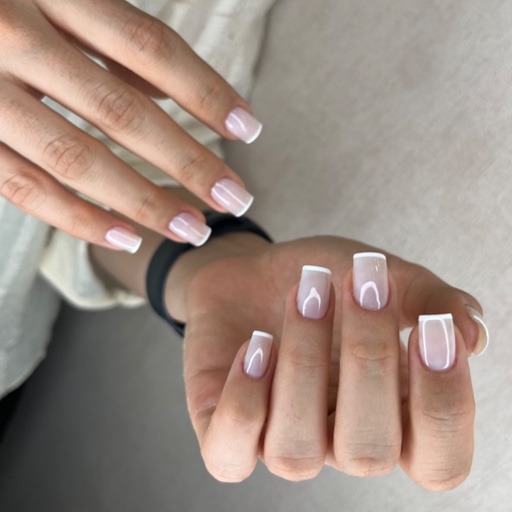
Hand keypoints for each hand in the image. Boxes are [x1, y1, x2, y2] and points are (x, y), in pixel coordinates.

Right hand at [0, 0, 259, 251]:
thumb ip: (110, 39)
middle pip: (121, 111)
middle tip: (236, 198)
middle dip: (187, 161)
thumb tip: (172, 96)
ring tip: (192, 229)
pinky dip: (78, 217)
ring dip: (143, 201)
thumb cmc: (6, 3)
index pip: (149, 47)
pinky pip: (23, 186)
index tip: (249, 130)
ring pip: (75, 157)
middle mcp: (11, 32)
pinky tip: (126, 237)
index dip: (205, 91)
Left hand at [177, 235, 485, 487]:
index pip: (438, 461)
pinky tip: (256, 344)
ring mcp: (280, 442)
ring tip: (305, 295)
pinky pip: (231, 452)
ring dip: (304, 364)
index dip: (445, 406)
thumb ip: (429, 300)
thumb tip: (472, 334)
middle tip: (363, 284)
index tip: (434, 328)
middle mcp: (339, 441)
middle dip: (368, 361)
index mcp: (390, 418)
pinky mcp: (225, 433)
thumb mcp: (379, 276)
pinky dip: (244, 400)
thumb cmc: (322, 280)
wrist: (252, 272)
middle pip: (368, 453)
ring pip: (296, 452)